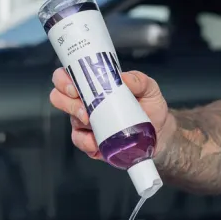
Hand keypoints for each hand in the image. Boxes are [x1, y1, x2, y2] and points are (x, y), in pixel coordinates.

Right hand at [49, 68, 171, 159]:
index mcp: (96, 85)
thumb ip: (139, 80)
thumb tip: (124, 78)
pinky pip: (80, 141)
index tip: (75, 86)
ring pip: (70, 120)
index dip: (64, 79)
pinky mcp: (92, 142)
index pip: (68, 76)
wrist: (161, 134)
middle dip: (66, 101)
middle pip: (59, 98)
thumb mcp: (149, 89)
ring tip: (92, 122)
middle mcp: (86, 103)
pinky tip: (96, 142)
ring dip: (78, 120)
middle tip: (83, 107)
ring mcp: (87, 124)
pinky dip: (86, 142)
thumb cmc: (151, 108)